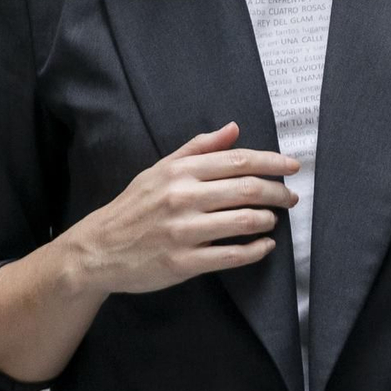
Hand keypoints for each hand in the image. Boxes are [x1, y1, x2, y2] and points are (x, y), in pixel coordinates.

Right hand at [61, 121, 297, 295]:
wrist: (97, 249)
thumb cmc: (134, 206)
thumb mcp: (160, 168)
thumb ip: (199, 147)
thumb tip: (234, 128)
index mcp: (180, 171)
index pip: (238, 161)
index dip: (272, 162)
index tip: (293, 166)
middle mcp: (183, 198)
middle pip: (246, 189)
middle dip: (277, 192)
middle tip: (290, 197)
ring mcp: (182, 232)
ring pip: (242, 221)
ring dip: (267, 219)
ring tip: (273, 219)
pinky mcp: (182, 262)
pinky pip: (230, 256)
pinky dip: (255, 250)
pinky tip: (265, 246)